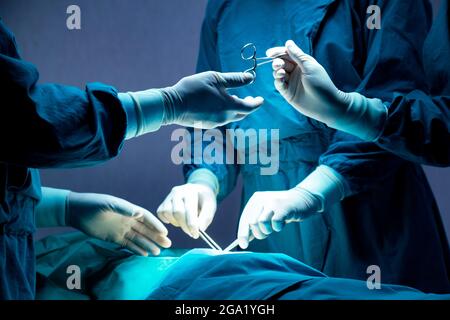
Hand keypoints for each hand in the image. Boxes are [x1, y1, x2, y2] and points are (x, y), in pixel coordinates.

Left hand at [67, 192, 170, 255]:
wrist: (76, 211)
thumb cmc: (93, 203)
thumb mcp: (108, 204)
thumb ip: (124, 208)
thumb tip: (139, 213)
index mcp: (128, 210)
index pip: (146, 218)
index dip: (156, 225)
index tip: (165, 232)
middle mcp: (128, 220)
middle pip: (145, 230)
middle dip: (156, 237)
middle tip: (168, 244)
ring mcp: (121, 229)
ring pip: (138, 238)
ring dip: (148, 244)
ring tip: (158, 252)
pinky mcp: (114, 237)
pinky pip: (128, 244)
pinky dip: (136, 249)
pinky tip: (145, 254)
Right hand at [157, 183, 216, 238]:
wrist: (198, 191)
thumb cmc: (204, 200)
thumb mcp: (210, 207)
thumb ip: (206, 217)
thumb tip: (199, 229)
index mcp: (191, 191)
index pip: (188, 209)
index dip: (192, 224)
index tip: (196, 234)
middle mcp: (178, 191)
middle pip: (177, 212)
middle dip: (185, 226)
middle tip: (192, 233)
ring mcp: (169, 196)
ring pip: (167, 212)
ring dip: (176, 223)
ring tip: (185, 224)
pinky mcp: (164, 201)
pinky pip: (160, 212)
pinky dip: (166, 219)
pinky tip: (176, 221)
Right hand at [161, 71, 263, 128]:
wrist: (173, 105)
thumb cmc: (194, 88)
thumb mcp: (216, 78)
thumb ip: (235, 79)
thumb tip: (251, 78)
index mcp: (229, 106)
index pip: (250, 107)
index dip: (257, 103)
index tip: (261, 99)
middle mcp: (225, 117)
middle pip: (242, 113)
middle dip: (248, 105)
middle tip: (250, 97)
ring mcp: (216, 123)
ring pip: (231, 116)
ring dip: (235, 107)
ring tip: (233, 97)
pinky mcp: (207, 124)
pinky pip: (221, 118)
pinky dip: (224, 111)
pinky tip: (218, 103)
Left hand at [237, 188, 320, 248]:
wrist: (303, 200)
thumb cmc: (283, 210)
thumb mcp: (267, 214)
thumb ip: (255, 224)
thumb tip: (244, 241)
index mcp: (255, 199)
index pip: (244, 219)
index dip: (243, 233)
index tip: (243, 246)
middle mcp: (261, 198)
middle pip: (251, 222)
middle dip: (258, 233)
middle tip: (267, 233)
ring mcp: (272, 201)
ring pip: (261, 223)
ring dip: (268, 231)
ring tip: (275, 227)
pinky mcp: (283, 207)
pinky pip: (275, 223)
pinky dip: (278, 227)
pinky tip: (282, 223)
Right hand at [267, 40, 385, 140]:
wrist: (325, 105)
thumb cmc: (321, 84)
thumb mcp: (309, 66)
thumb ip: (297, 55)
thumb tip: (288, 43)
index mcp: (302, 63)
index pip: (287, 54)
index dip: (278, 52)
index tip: (269, 53)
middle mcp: (295, 72)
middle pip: (281, 63)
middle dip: (277, 62)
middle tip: (278, 64)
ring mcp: (291, 82)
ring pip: (278, 73)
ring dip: (277, 71)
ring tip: (281, 73)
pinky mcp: (287, 93)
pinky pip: (278, 84)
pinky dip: (277, 80)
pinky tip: (280, 79)